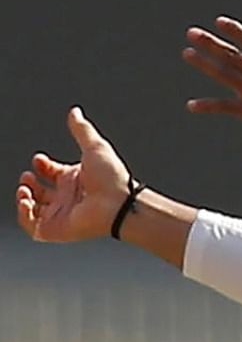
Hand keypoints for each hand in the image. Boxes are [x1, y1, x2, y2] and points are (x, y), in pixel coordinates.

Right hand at [16, 108, 130, 241]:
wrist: (119, 202)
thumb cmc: (112, 176)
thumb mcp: (94, 147)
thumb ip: (81, 129)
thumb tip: (74, 111)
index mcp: (76, 178)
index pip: (52, 173)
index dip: (42, 166)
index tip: (38, 159)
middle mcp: (68, 196)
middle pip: (41, 191)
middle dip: (29, 182)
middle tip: (28, 177)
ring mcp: (61, 214)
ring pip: (33, 209)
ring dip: (23, 197)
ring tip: (25, 188)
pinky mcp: (56, 229)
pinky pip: (32, 227)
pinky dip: (24, 215)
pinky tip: (26, 201)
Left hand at [184, 16, 241, 153]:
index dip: (234, 30)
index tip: (219, 22)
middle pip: (232, 53)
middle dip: (210, 41)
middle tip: (192, 32)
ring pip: (224, 73)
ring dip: (203, 63)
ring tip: (187, 53)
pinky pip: (224, 106)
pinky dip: (207, 105)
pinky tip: (191, 105)